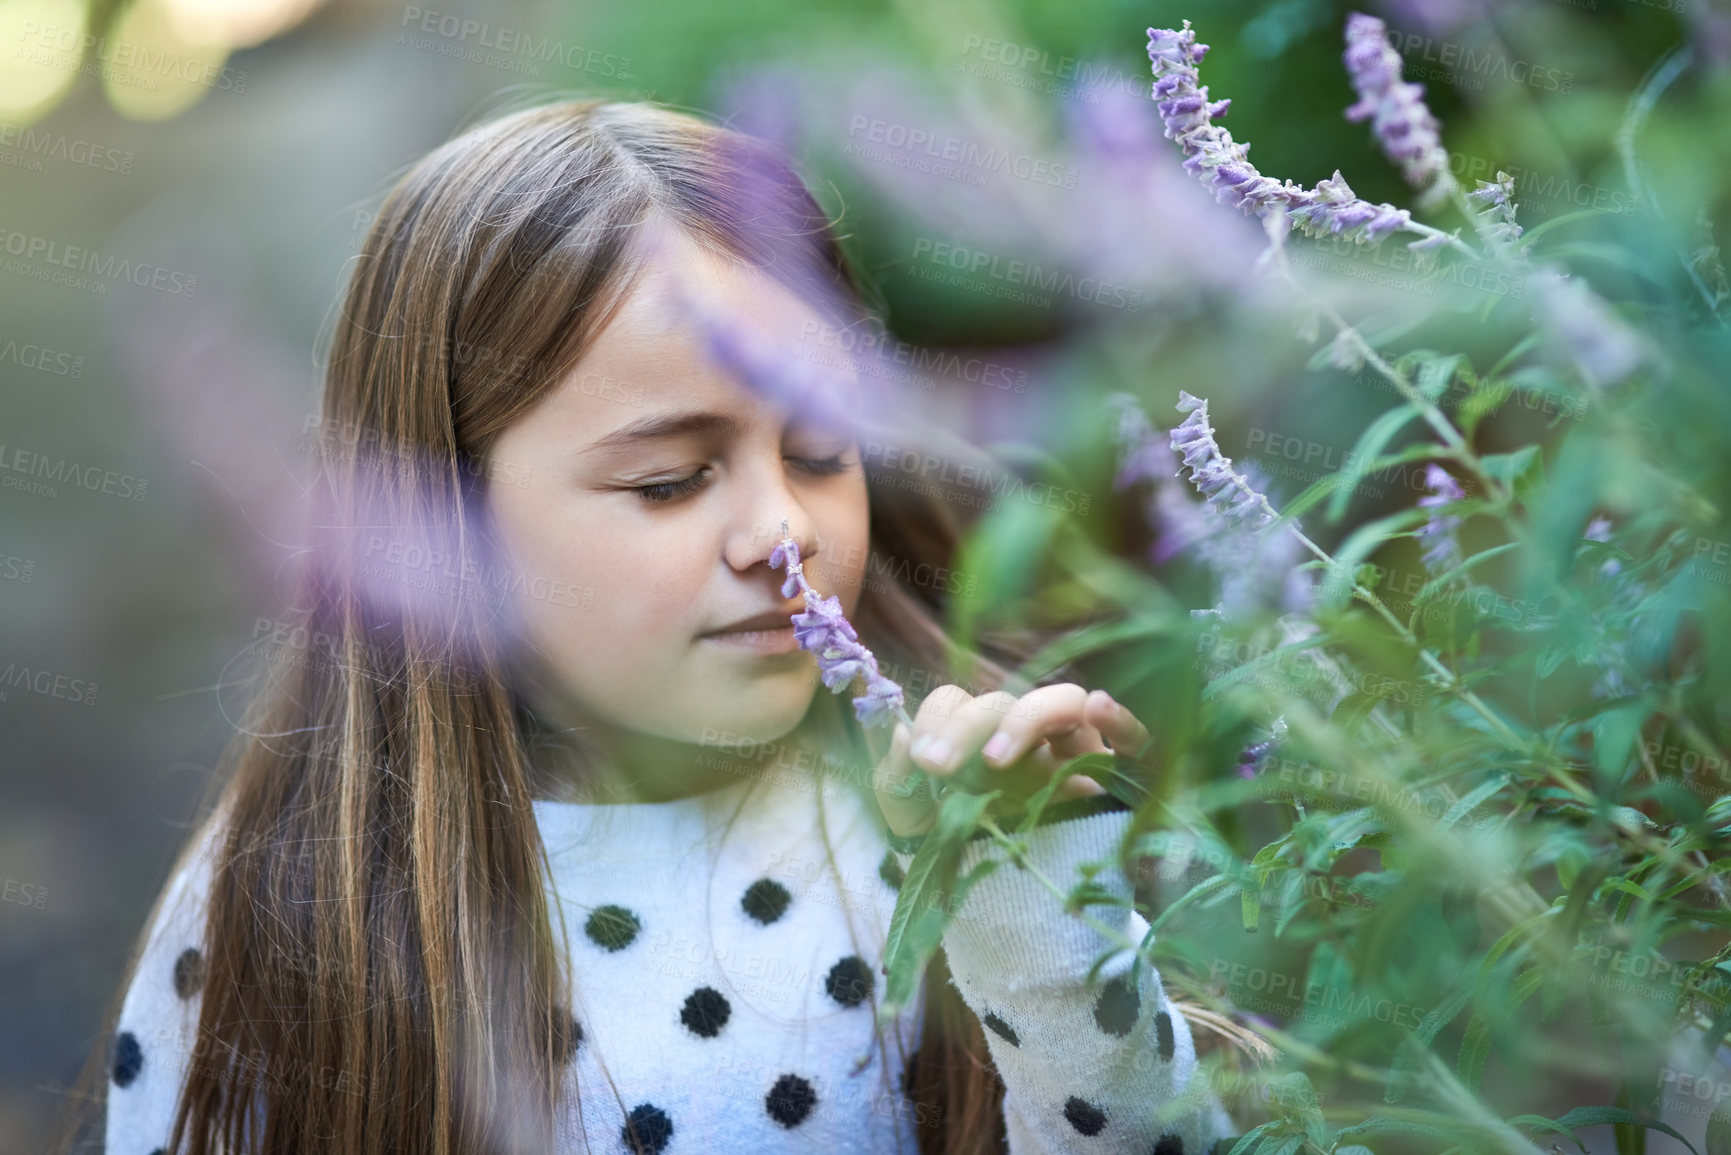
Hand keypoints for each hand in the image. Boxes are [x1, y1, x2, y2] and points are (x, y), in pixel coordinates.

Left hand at [870, 682, 1152, 839]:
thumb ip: (897, 783)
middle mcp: (1029, 741)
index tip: (920, 760)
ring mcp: (1077, 758)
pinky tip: (1100, 708)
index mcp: (980, 741)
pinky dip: (1122, 720)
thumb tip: (899, 734)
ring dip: (1026, 719)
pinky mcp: (1119, 787)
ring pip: (1066, 702)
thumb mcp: (918, 829)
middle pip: (1004, 702)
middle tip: (935, 766)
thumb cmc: (968, 863)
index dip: (937, 719)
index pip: (960, 702)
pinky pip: (1135, 741)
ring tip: (995, 759)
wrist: (1016, 925)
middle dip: (964, 728)